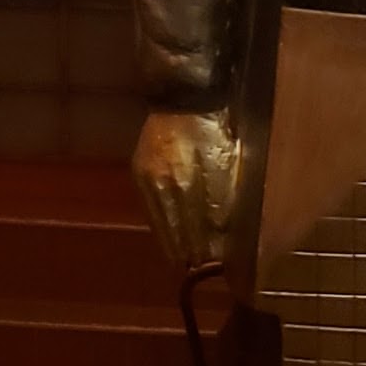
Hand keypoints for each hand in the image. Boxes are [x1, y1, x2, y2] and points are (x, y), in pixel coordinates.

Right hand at [134, 104, 246, 265]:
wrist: (183, 97)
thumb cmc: (212, 129)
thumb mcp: (225, 160)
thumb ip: (221, 196)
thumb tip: (217, 229)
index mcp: (185, 181)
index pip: (191, 225)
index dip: (197, 246)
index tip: (203, 264)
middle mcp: (161, 183)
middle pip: (172, 225)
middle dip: (180, 248)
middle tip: (186, 268)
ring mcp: (147, 176)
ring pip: (157, 217)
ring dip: (166, 238)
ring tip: (173, 256)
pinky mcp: (139, 169)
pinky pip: (148, 204)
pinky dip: (156, 220)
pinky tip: (162, 228)